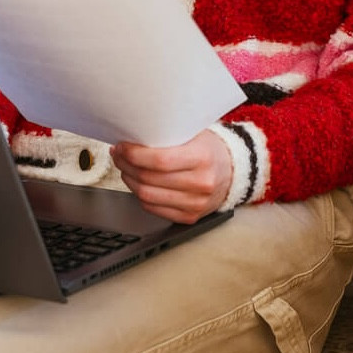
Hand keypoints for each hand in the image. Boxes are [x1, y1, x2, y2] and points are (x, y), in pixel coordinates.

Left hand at [111, 129, 233, 223]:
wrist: (233, 172)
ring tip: (125, 168)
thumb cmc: (211, 150)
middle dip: (126, 166)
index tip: (122, 147)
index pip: (160, 160)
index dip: (135, 155)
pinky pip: (153, 209)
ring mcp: (195, 203)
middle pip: (150, 178)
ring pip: (147, 196)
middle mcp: (201, 183)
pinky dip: (140, 196)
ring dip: (129, 181)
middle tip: (119, 155)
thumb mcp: (196, 135)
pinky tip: (138, 183)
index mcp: (203, 157)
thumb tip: (134, 138)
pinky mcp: (189, 217)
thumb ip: (170, 137)